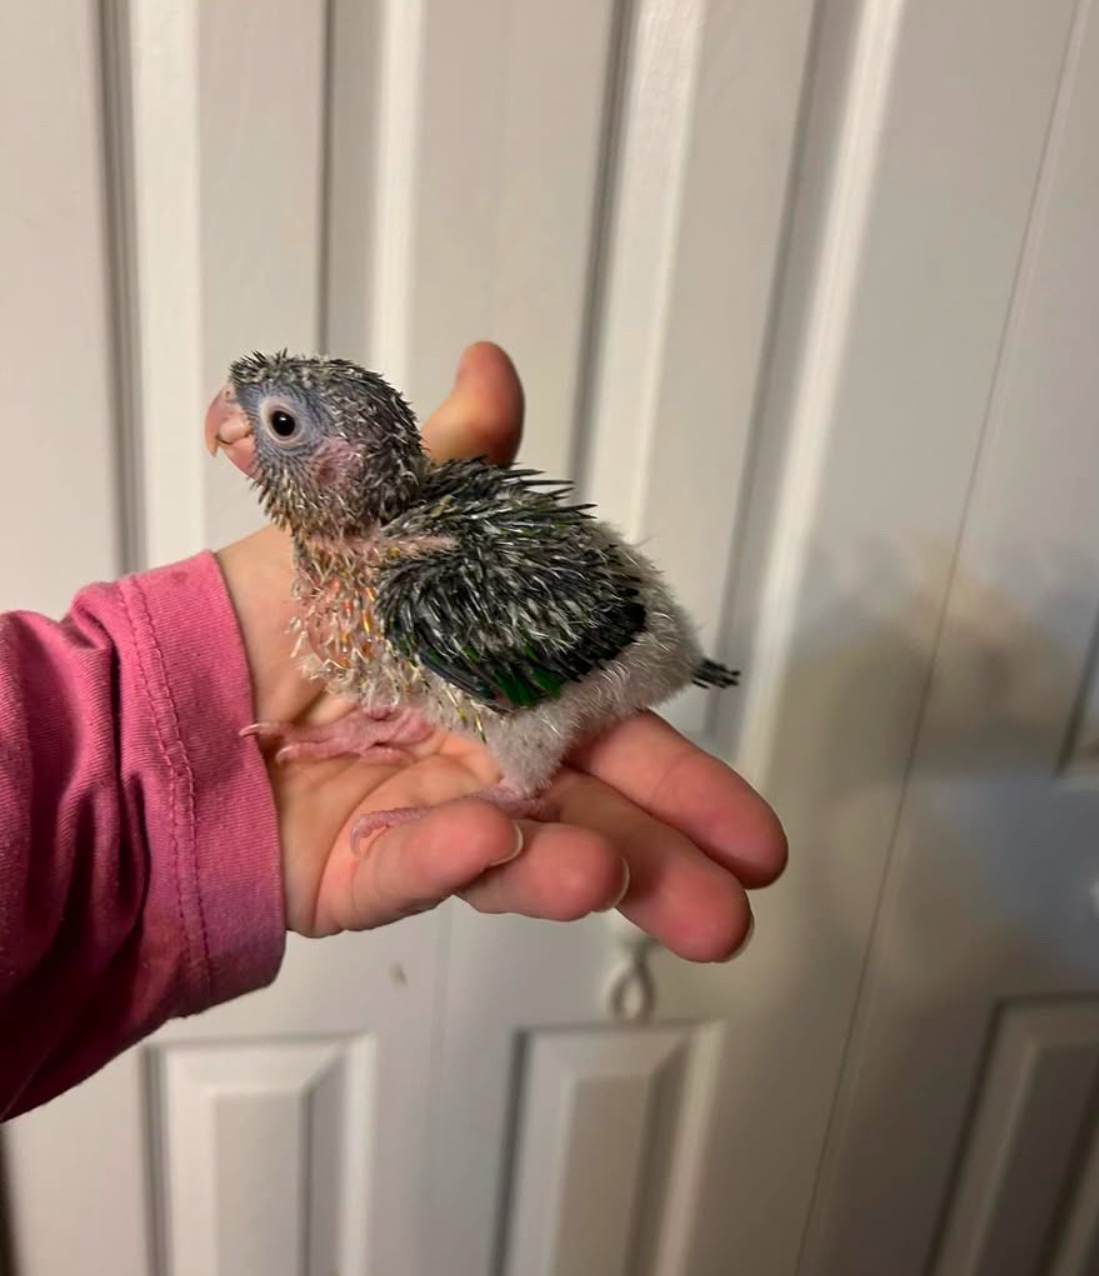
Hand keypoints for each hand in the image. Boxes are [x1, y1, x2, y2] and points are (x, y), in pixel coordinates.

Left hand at [216, 344, 786, 960]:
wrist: (167, 684)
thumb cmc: (278, 606)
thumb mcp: (374, 518)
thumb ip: (453, 468)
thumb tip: (492, 363)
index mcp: (508, 687)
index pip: (614, 732)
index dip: (685, 779)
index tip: (754, 835)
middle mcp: (485, 763)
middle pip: (594, 815)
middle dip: (669, 861)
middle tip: (734, 912)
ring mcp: (430, 822)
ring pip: (523, 858)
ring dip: (584, 872)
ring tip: (623, 885)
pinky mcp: (363, 871)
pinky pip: (413, 866)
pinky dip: (453, 854)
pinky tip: (493, 842)